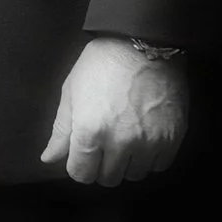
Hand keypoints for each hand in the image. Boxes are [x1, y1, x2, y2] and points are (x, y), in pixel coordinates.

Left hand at [38, 37, 187, 184]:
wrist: (144, 43)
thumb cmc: (102, 63)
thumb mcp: (72, 91)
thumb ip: (61, 130)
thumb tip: (49, 158)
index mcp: (90, 132)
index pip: (81, 174)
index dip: (79, 165)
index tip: (84, 154)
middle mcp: (120, 143)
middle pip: (108, 178)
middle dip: (102, 165)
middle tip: (105, 143)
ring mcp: (149, 142)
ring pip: (134, 174)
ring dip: (127, 163)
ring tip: (126, 139)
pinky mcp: (172, 138)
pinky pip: (159, 165)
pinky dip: (151, 158)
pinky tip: (145, 138)